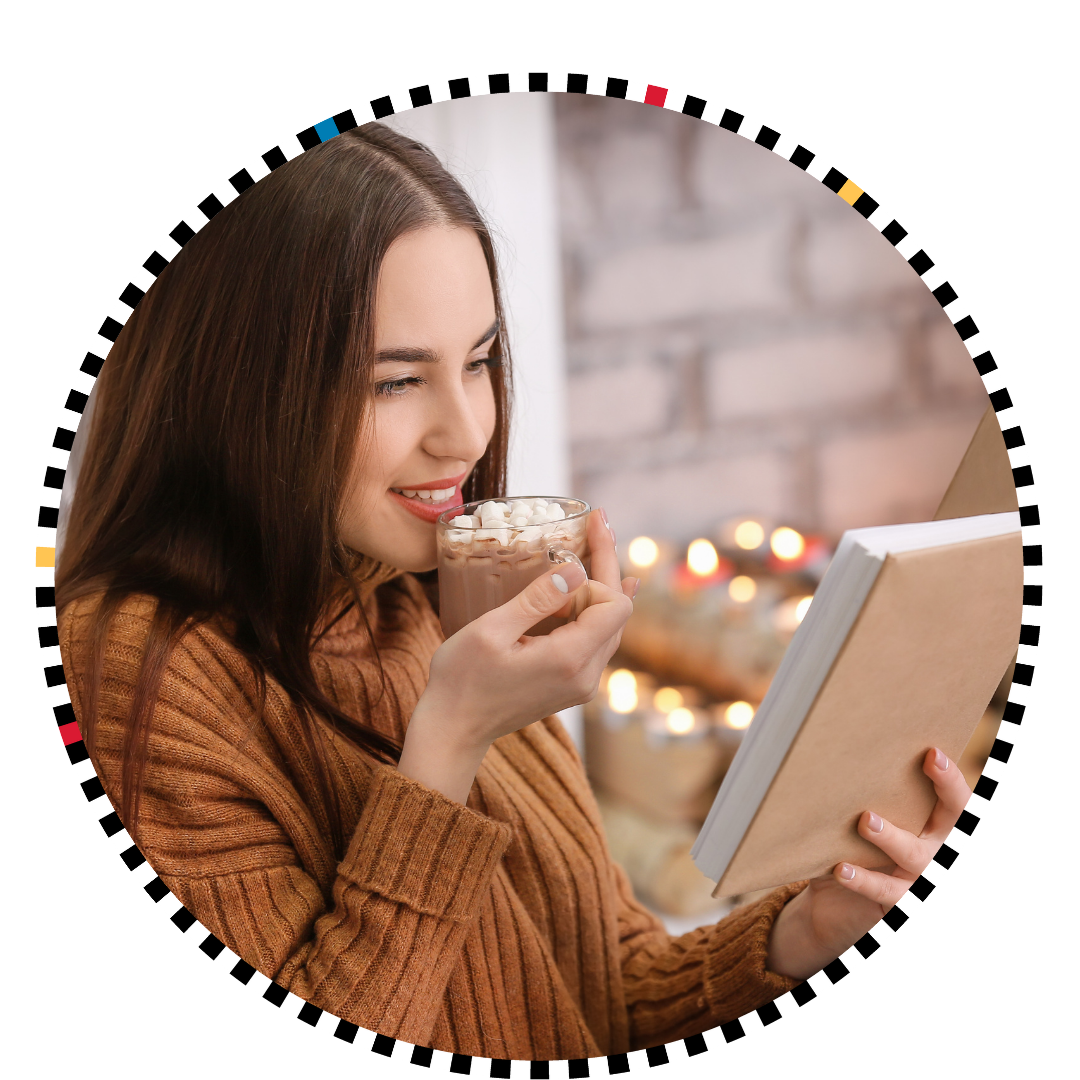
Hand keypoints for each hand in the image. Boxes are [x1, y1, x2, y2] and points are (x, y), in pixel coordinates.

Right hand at [399, 509, 637, 801]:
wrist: (454, 730)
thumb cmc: (462, 680)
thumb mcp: (492, 630)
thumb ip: (538, 599)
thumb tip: (576, 569)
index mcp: (570, 659)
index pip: (616, 605)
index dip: (600, 572)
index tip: (573, 547)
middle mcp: (586, 675)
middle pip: (618, 612)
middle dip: (607, 566)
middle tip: (599, 521)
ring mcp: (582, 684)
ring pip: (609, 626)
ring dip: (600, 587)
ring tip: (596, 544)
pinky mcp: (572, 686)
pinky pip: (596, 641)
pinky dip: (592, 610)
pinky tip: (592, 588)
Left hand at [766, 748, 970, 980]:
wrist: (837, 907)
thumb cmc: (858, 852)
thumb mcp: (871, 826)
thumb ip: (869, 801)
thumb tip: (842, 754)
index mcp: (935, 830)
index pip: (955, 802)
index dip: (950, 779)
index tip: (933, 753)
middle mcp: (937, 852)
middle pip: (952, 823)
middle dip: (947, 790)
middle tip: (927, 761)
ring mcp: (920, 880)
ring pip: (914, 856)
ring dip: (891, 837)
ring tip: (866, 820)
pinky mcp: (899, 904)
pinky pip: (884, 891)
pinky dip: (863, 880)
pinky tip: (841, 869)